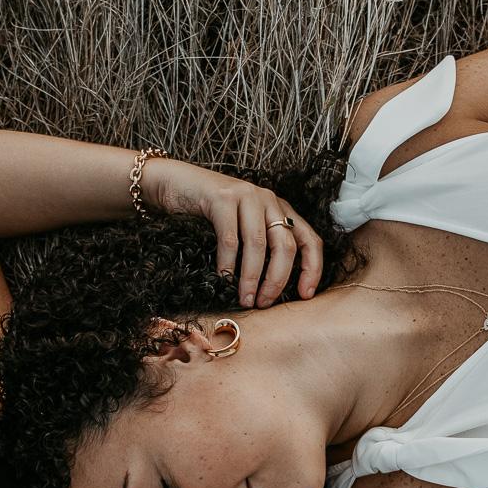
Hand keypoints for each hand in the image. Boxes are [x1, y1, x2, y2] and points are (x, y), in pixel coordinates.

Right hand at [139, 158, 324, 308]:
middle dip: (277, 280)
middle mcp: (269, 200)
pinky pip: (230, 239)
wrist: (176, 184)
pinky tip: (224, 279)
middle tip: (264, 303)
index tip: (305, 295)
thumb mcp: (245, 227)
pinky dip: (228, 264)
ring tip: (246, 299)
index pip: (309, 240)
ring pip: (258, 244)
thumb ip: (262, 247)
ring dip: (252, 277)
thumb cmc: (210, 213)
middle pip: (285, 246)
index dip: (312, 269)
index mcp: (280, 210)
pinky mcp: (223, 197)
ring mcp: (247, 195)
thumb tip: (272, 289)